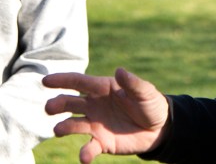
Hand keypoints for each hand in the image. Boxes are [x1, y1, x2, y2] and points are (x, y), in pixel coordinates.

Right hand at [43, 68, 169, 163]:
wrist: (159, 129)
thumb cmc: (151, 104)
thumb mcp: (146, 92)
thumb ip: (132, 83)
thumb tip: (119, 71)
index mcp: (103, 89)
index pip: (80, 82)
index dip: (63, 80)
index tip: (46, 81)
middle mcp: (94, 105)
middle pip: (71, 103)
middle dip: (58, 104)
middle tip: (49, 107)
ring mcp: (95, 124)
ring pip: (73, 125)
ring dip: (64, 127)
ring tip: (59, 129)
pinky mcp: (100, 142)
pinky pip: (89, 148)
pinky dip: (85, 153)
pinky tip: (85, 157)